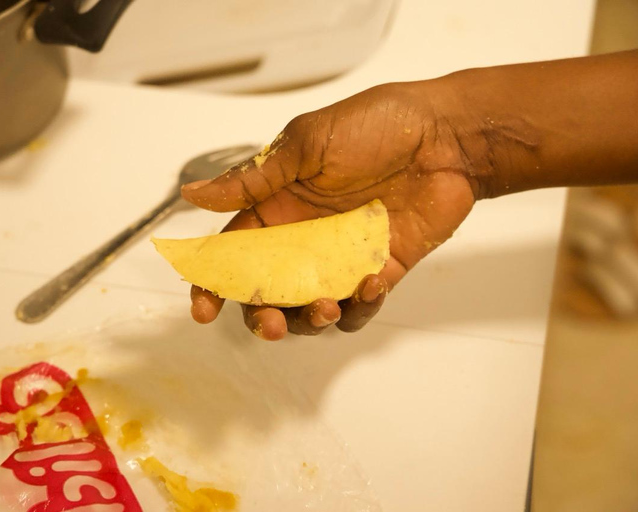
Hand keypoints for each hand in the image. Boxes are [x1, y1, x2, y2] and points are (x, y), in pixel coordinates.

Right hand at [181, 83, 477, 339]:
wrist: (446, 135)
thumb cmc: (375, 126)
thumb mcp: (306, 145)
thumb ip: (252, 179)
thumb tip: (192, 194)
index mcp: (277, 207)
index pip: (233, 253)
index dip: (213, 283)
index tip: (203, 308)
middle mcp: (303, 238)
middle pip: (267, 293)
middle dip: (261, 317)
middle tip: (271, 323)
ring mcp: (340, 259)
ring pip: (310, 309)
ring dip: (311, 320)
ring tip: (326, 307)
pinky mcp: (377, 271)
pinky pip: (360, 307)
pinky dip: (361, 307)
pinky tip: (371, 283)